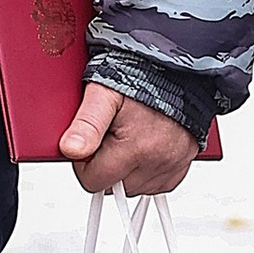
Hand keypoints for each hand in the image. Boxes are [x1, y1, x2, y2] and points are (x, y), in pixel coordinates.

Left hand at [58, 84, 197, 199]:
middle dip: (106, 165)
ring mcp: (172, 164)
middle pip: (114, 187)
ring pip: (134, 187)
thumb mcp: (103, 93)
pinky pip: (156, 183)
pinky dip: (146, 169)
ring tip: (129, 136)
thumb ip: (86, 124)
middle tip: (111, 134)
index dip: (85, 162)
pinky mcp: (183, 164)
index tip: (91, 141)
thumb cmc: (140, 76)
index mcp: (135, 149)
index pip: (93, 182)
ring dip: (126, 169)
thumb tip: (70, 150)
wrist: (176, 66)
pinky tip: (143, 145)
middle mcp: (157, 161)